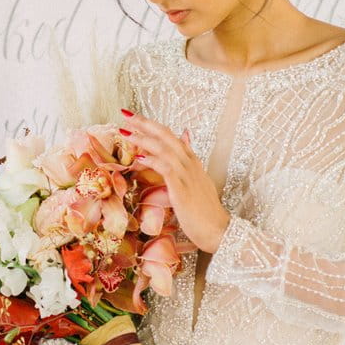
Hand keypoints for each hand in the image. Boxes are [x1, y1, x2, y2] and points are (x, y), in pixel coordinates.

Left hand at [119, 109, 229, 253]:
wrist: (219, 230)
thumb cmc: (206, 210)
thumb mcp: (199, 179)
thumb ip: (190, 158)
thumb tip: (185, 135)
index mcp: (192, 161)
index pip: (171, 136)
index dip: (152, 125)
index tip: (133, 118)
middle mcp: (190, 164)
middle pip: (166, 136)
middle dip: (145, 124)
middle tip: (125, 114)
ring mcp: (187, 175)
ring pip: (164, 148)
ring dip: (143, 138)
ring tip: (125, 132)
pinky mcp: (182, 188)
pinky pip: (166, 168)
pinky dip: (152, 160)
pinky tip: (139, 156)